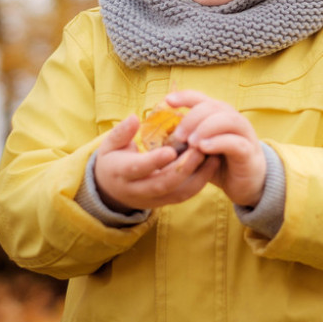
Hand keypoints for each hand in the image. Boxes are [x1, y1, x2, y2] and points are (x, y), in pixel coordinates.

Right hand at [94, 115, 218, 211]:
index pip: (137, 169)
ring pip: (177, 193)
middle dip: (183, 168)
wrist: (110, 190)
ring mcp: (152, 199)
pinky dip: (200, 181)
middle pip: (162, 184)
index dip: (154, 161)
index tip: (170, 150)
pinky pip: (184, 195)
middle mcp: (136, 190)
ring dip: (198, 176)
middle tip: (200, 148)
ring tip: (212, 155)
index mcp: (120, 173)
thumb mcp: (110, 145)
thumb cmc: (113, 160)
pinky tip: (212, 164)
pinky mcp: (165, 202)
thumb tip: (133, 118)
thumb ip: (121, 132)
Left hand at [166, 90, 266, 207]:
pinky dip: (218, 143)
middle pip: (213, 107)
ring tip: (191, 142)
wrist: (247, 182)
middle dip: (192, 118)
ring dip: (206, 128)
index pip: (201, 98)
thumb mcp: (200, 148)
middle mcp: (233, 119)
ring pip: (227, 120)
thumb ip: (186, 138)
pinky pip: (235, 142)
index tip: (167, 101)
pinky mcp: (249, 151)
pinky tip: (204, 149)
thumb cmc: (220, 162)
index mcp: (219, 114)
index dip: (184, 96)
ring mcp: (243, 133)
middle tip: (178, 136)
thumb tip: (159, 135)